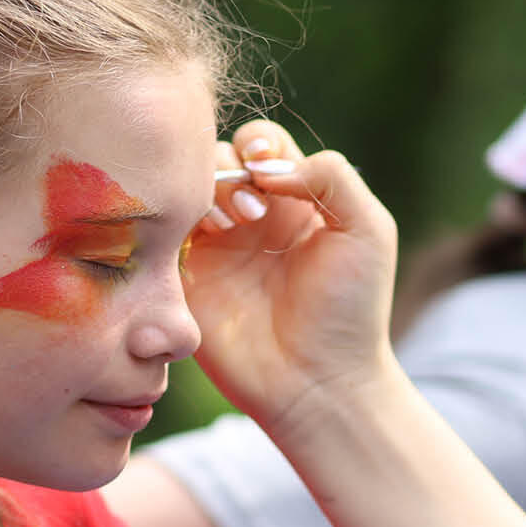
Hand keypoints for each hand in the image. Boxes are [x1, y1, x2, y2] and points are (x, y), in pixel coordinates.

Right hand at [185, 120, 398, 443]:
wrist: (319, 383)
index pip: (263, 145)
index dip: (259, 143)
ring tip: (233, 228)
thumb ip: (332, 177)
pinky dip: (171, 218)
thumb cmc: (352, 310)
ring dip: (205, 192)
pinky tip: (200, 236)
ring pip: (185, 188)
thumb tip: (269, 164)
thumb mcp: (367, 230)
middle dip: (230, 169)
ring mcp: (214, 248)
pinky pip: (159, 231)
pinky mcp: (185, 279)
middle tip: (254, 212)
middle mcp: (251, 219)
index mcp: (295, 202)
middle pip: (217, 158)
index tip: (269, 171)